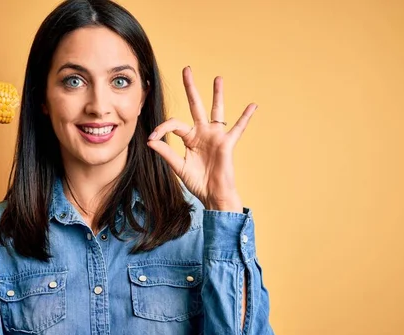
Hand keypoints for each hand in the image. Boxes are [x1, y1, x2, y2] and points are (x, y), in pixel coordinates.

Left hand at [147, 66, 256, 211]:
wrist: (213, 195)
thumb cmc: (198, 182)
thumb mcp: (178, 167)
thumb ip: (166, 152)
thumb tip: (150, 141)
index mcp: (190, 138)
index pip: (174, 124)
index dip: (162, 129)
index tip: (152, 138)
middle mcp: (203, 133)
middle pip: (196, 105)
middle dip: (191, 88)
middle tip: (186, 69)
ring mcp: (215, 136)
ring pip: (217, 110)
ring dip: (217, 94)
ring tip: (217, 78)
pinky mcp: (227, 143)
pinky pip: (238, 128)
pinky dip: (245, 117)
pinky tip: (253, 106)